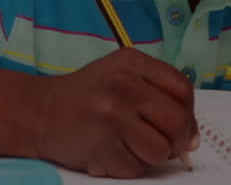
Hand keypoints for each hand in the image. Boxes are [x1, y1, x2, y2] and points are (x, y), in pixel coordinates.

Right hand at [29, 48, 198, 176]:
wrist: (38, 111)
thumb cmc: (87, 95)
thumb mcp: (122, 75)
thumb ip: (159, 95)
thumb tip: (192, 138)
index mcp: (132, 62)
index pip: (182, 89)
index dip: (189, 113)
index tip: (183, 126)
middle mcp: (122, 85)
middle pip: (176, 121)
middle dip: (177, 140)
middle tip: (165, 145)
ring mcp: (110, 116)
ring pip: (160, 150)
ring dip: (152, 156)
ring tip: (132, 146)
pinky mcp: (99, 146)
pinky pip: (135, 168)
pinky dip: (130, 167)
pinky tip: (114, 152)